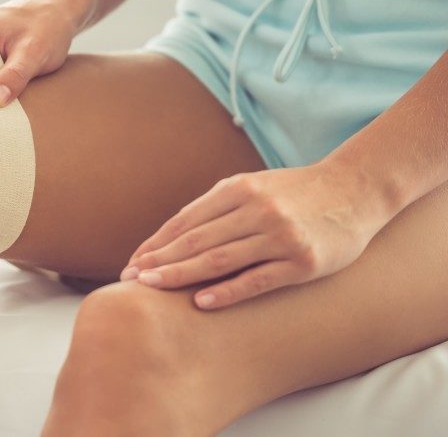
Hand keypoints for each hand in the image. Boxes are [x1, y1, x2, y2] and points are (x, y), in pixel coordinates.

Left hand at [121, 162, 392, 308]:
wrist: (355, 191)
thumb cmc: (294, 193)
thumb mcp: (253, 187)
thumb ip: (217, 207)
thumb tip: (172, 236)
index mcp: (237, 188)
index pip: (186, 220)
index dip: (157, 242)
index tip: (133, 261)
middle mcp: (256, 209)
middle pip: (196, 239)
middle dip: (160, 260)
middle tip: (132, 278)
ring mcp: (280, 236)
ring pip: (220, 258)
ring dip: (181, 275)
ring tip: (152, 287)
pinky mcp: (303, 262)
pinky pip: (257, 279)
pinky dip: (227, 291)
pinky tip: (201, 301)